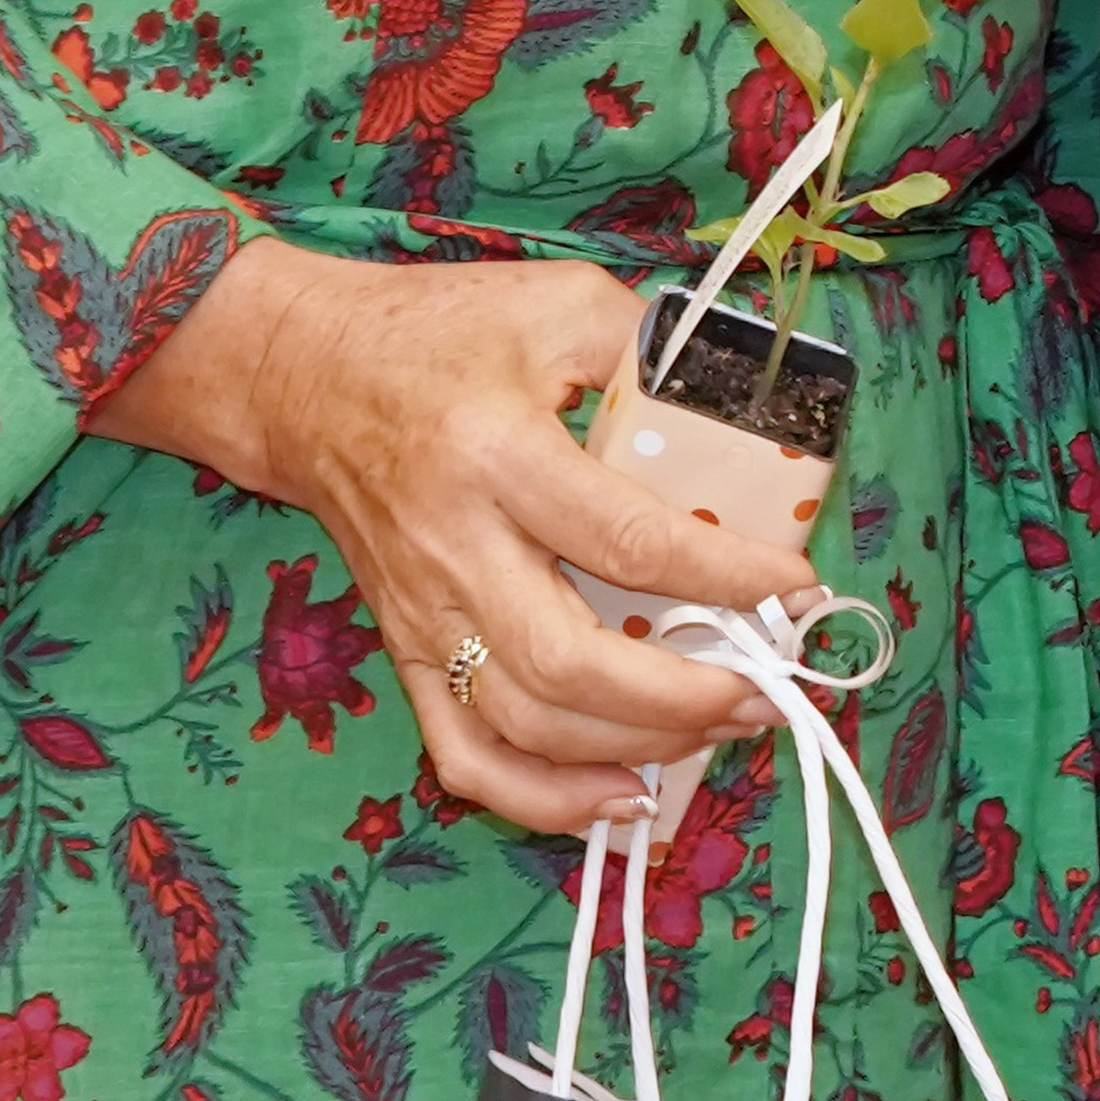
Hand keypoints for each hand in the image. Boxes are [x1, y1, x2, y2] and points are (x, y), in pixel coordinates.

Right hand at [90, 239, 817, 833]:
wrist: (301, 375)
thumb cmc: (440, 331)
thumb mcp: (559, 303)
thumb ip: (655, 352)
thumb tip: (753, 415)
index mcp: (497, 455)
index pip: (625, 539)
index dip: (723, 576)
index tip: (798, 586)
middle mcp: (454, 548)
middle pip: (568, 664)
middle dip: (683, 696)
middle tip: (768, 689)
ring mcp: (422, 612)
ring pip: (524, 724)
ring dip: (632, 748)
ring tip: (723, 729)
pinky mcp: (403, 651)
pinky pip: (465, 754)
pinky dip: (545, 797)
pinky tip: (621, 796)